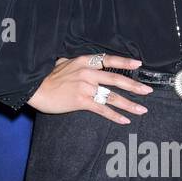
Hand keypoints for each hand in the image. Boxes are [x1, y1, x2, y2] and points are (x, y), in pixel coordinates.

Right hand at [26, 54, 152, 122]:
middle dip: (134, 86)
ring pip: (112, 96)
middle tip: (148, 91)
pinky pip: (102, 109)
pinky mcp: (81, 101)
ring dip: (129, 104)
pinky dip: (114, 116)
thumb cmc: (46, 77)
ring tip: (142, 110)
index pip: (108, 60)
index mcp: (84, 62)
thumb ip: (75, 63)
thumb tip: (84, 63)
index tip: (138, 64)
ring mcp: (85, 87)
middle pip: (116, 79)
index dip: (124, 62)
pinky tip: (125, 120)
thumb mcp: (62, 63)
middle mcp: (87, 73)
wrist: (33, 88)